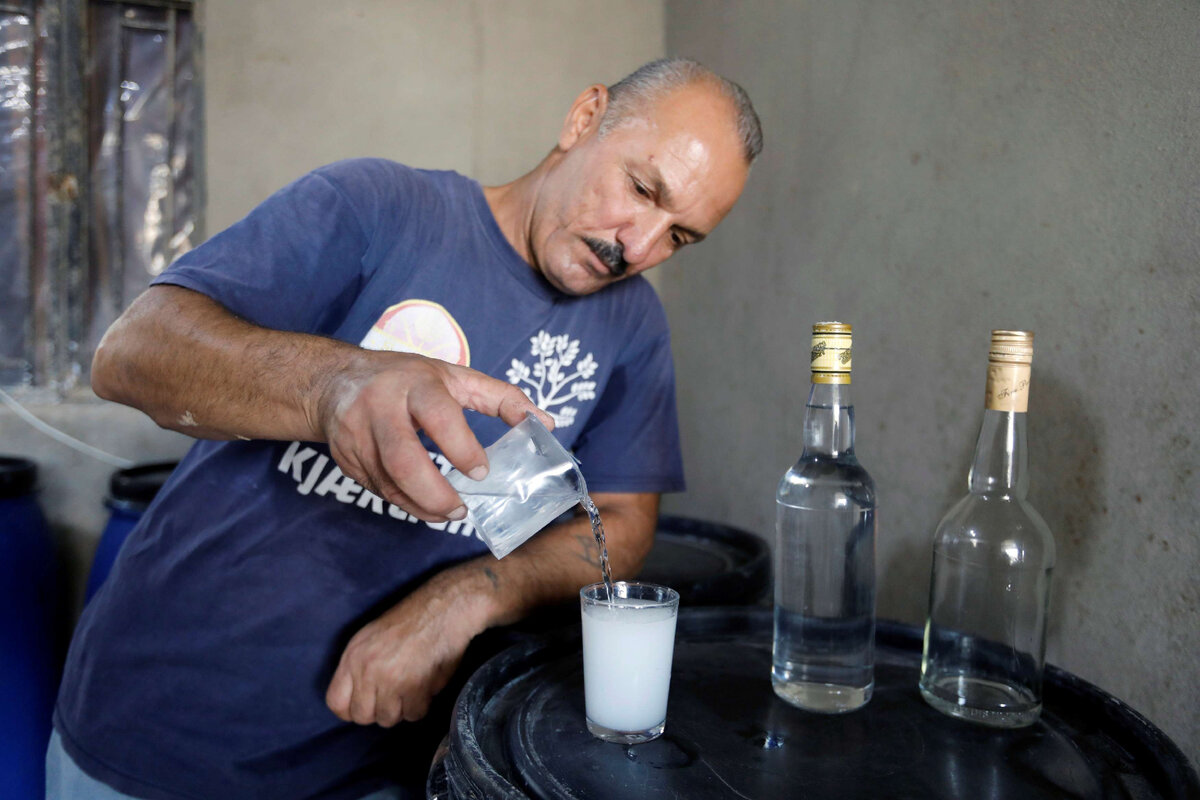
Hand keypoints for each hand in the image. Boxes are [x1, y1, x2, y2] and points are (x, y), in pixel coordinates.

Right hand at [317, 351, 552, 521]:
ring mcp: (357, 435)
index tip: (482, 471)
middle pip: (404, 459)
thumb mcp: (454, 376)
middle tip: (462, 509)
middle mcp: (380, 407)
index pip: (438, 415)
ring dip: (422, 506)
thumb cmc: (406, 378)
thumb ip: (501, 398)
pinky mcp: (346, 458)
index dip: (462, 447)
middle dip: (436, 493)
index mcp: (414, 383)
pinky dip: (406, 504)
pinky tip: (426, 507)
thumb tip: (546, 423)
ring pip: (389, 483)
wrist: (335, 381)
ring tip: (450, 513)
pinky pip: (379, 490)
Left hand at [325, 574, 480, 726]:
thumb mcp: (370, 637)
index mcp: (352, 656)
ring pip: (389, 719)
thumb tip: (357, 699)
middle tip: (393, 697)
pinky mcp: (415, 688)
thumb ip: (357, 668)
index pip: (335, 702)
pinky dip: (421, 705)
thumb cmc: (410, 620)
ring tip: (411, 689)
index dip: (350, 709)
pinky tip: (425, 687)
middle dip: (378, 711)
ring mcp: (391, 681)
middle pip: (362, 716)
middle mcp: (367, 671)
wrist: (444, 608)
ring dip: (402, 709)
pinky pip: (414, 714)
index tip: (365, 705)